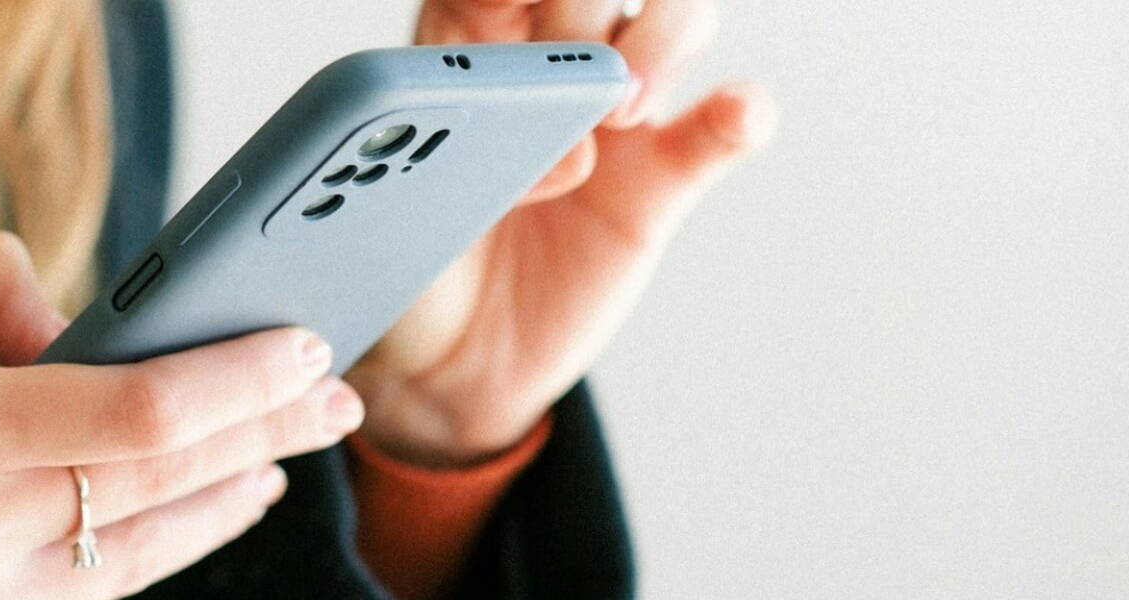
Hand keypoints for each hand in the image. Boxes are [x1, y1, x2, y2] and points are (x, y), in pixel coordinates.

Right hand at [0, 233, 362, 597]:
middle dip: (270, 429)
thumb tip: (80, 321)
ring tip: (289, 447)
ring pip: (151, 545)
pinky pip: (108, 587)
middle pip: (167, 479)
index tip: (304, 346)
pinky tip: (215, 504)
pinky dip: (173, 540)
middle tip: (335, 395)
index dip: (239, 381)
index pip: (136, 412)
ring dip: (235, 492)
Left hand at [347, 0, 774, 466]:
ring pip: (674, 20)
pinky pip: (723, 125)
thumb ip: (441, 166)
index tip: (522, 12)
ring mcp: (614, 115)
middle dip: (584, 9)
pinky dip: (740, 112)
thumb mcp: (388, 218)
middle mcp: (548, 63)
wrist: (453, 365)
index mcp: (461, 45)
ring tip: (621, 114)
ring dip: (661, 40)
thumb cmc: (408, 272)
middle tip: (569, 76)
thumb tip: (541, 149)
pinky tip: (734, 117)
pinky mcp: (664, 176)